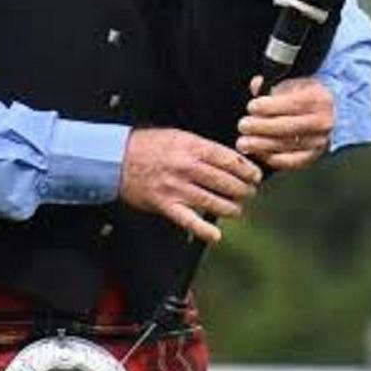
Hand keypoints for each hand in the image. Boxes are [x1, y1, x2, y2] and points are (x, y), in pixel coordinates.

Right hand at [119, 127, 261, 241]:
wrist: (115, 158)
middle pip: (224, 181)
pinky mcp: (165, 204)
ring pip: (211, 200)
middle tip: (250, 192)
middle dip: (242, 189)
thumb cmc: (148, 145)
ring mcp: (175, 187)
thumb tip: (229, 158)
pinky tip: (216, 234)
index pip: (228, 158)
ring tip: (238, 209)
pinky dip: (203, 229)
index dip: (246, 169)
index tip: (255, 175)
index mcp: (191, 146)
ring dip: (230, 207)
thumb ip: (202, 147)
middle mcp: (186, 166)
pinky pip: (188, 220)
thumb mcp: (178, 136)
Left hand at [236, 77, 334, 171]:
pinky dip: (271, 158)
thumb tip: (256, 85)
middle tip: (243, 125)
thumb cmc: (303, 97)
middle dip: (260, 127)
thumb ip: (272, 85)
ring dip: (260, 145)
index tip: (251, 107)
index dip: (268, 107)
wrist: (326, 113)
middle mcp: (322, 122)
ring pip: (286, 145)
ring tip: (243, 143)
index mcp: (318, 99)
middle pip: (287, 126)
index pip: (291, 104)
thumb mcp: (292, 84)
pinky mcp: (313, 156)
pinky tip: (257, 152)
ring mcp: (319, 141)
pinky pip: (290, 161)